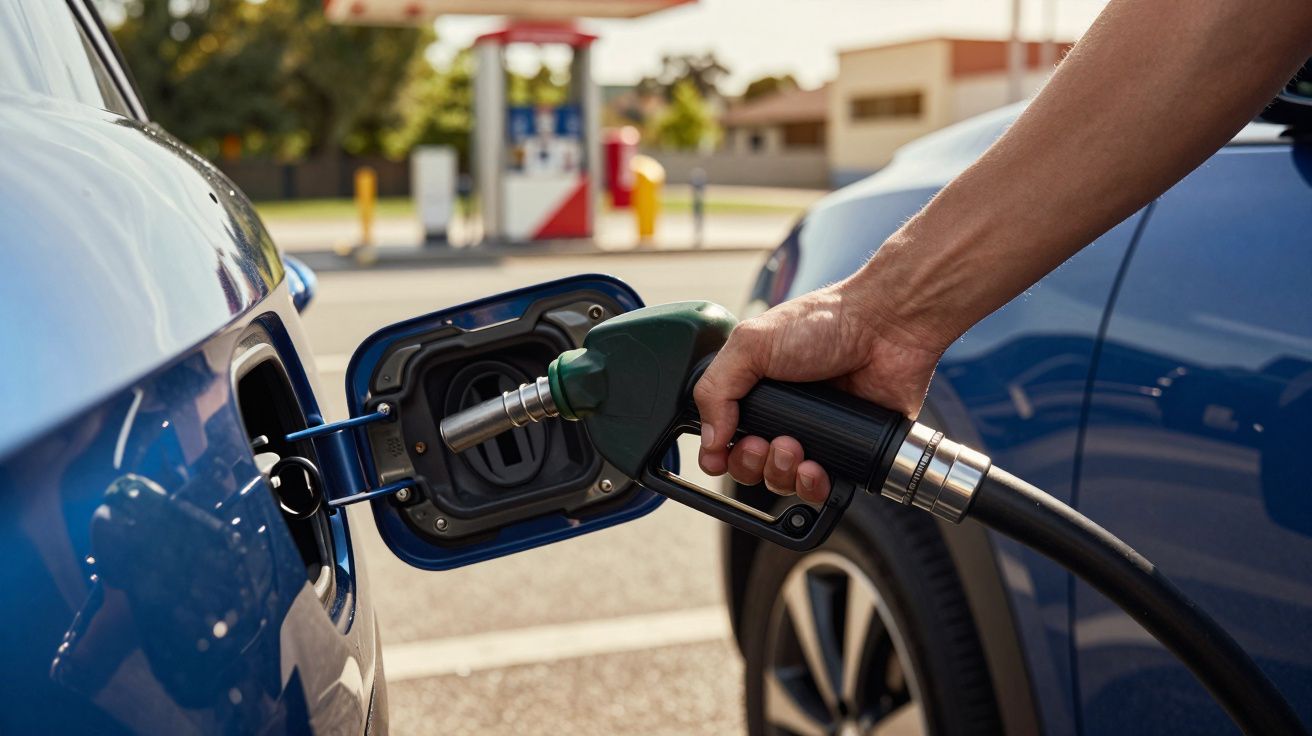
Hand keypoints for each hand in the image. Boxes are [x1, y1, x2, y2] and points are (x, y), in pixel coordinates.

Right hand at [693, 279, 944, 503]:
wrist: (886, 328)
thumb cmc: (824, 323)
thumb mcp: (752, 343)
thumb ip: (715, 389)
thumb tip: (709, 441)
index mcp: (755, 390)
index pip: (724, 436)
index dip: (719, 453)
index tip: (720, 456)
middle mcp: (782, 415)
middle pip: (749, 466)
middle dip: (751, 463)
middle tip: (765, 443)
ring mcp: (815, 435)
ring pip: (781, 482)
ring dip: (780, 473)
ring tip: (795, 448)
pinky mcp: (848, 452)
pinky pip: (821, 489)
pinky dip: (812, 487)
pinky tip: (816, 469)